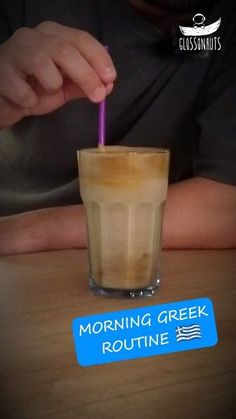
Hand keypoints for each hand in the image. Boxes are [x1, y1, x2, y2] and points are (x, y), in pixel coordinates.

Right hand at [0, 21, 116, 128]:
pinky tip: (26, 101)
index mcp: (52, 36)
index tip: (111, 79)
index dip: (99, 58)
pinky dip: (30, 100)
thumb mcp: (63, 87)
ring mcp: (14, 51)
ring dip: (52, 85)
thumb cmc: (33, 89)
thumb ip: (83, 84)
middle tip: (98, 96)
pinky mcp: (0, 71)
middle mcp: (33, 36)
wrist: (4, 101)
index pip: (81, 39)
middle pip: (65, 50)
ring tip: (47, 93)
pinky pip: (22, 89)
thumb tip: (108, 86)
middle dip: (86, 74)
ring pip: (42, 62)